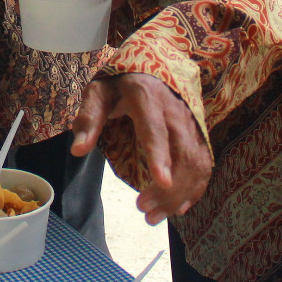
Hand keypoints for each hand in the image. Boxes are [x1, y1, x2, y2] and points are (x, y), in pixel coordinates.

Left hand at [71, 74, 210, 224]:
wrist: (153, 64)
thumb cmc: (121, 82)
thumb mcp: (98, 92)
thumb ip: (89, 118)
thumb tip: (78, 149)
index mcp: (148, 98)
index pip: (156, 130)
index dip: (161, 156)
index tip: (162, 182)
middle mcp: (176, 111)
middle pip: (182, 153)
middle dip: (168, 188)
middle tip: (142, 210)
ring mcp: (191, 123)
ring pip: (196, 163)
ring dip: (179, 195)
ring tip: (153, 217)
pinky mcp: (198, 134)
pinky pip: (204, 164)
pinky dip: (195, 190)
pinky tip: (178, 209)